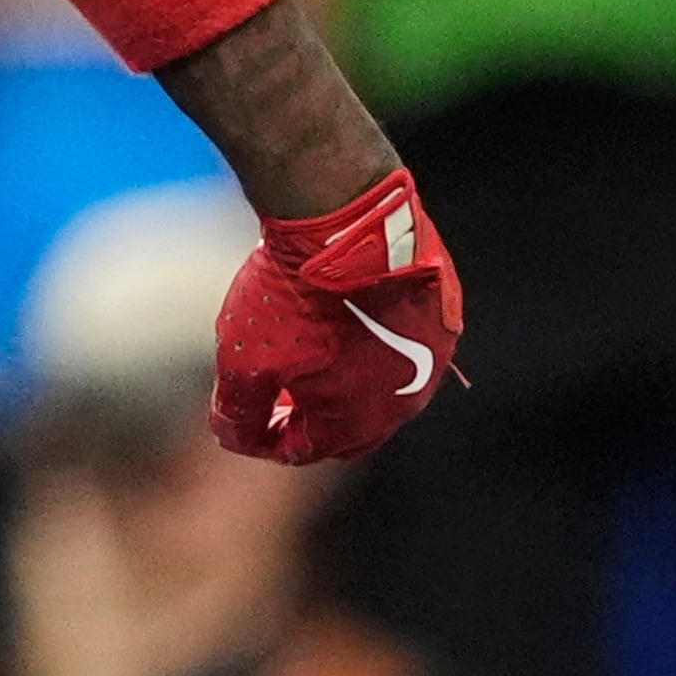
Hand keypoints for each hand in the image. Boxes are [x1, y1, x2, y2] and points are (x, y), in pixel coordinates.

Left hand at [211, 169, 460, 464]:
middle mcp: (404, 403)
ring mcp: (431, 361)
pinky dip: (372, 343)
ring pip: (379, 386)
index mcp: (356, 423)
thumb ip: (238, 410)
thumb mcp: (244, 359)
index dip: (266, 440)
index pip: (303, 450)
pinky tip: (344, 321)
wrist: (348, 226)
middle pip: (347, 427)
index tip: (243, 423)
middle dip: (309, 418)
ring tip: (310, 358)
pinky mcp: (440, 319)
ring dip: (343, 380)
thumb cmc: (294, 297)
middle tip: (279, 399)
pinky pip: (402, 343)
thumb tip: (236, 438)